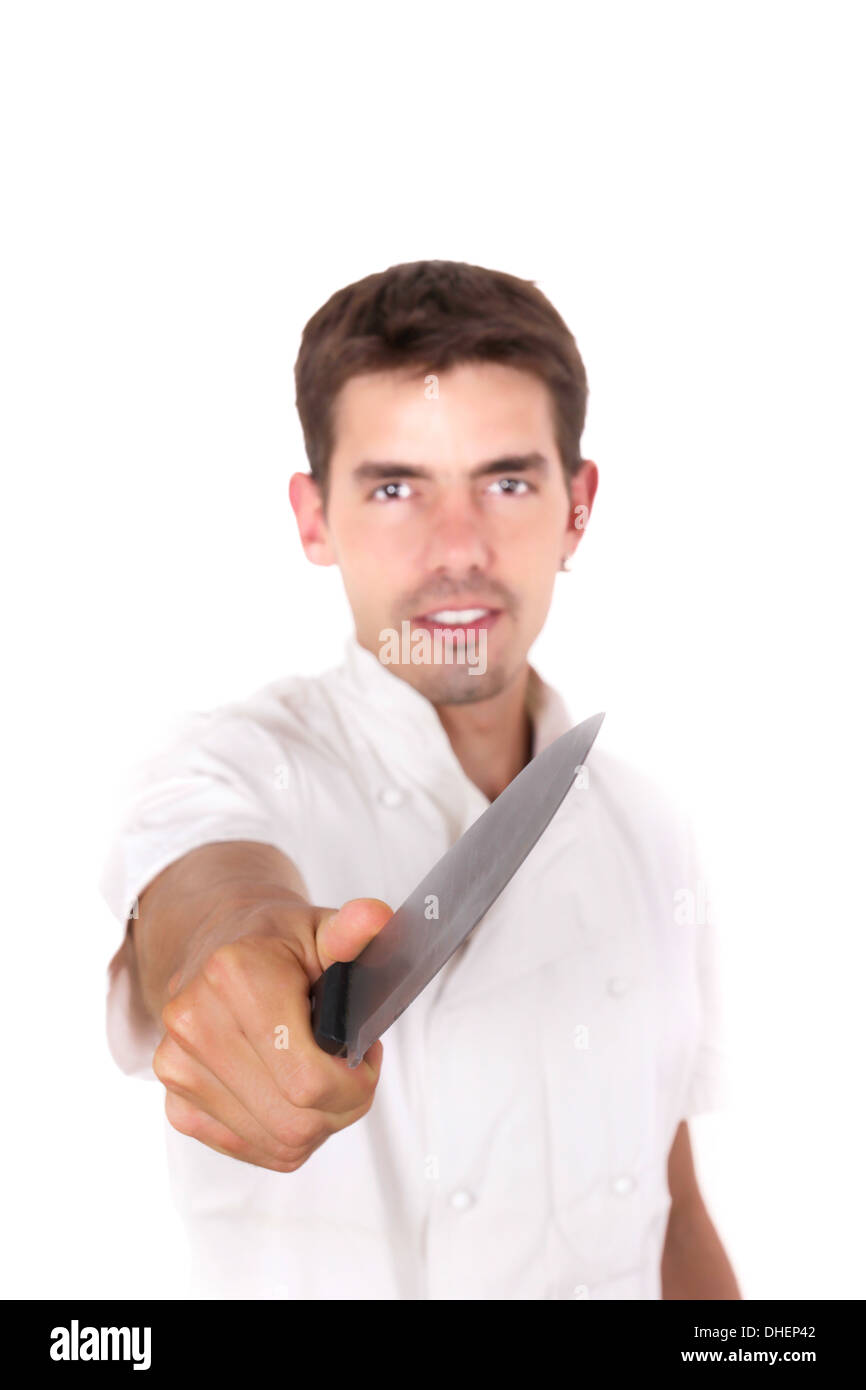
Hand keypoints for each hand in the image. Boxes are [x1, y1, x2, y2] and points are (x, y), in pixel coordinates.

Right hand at [152, 896, 392, 1170]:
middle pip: (296, 1120)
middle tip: (351, 1070)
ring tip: (322, 1076)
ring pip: (278, 1142)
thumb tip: (375, 918)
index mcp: (234, 975)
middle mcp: (196, 1023)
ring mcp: (178, 1067)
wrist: (216, 947)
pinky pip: (251, 1149)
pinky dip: (284, 1133)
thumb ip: (352, 932)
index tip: (364, 1055)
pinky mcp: (176, 1102)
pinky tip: (290, 1091)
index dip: (355, 1082)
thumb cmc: (276, 943)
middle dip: (342, 1106)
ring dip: (316, 1122)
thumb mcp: (322, 928)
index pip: (309, 1080)